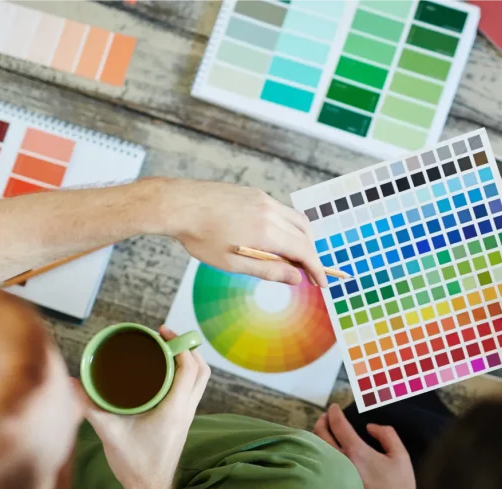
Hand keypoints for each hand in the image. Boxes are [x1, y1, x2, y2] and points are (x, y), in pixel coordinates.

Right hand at [83, 326, 210, 488]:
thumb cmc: (134, 465)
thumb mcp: (109, 434)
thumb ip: (90, 408)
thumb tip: (71, 384)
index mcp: (174, 410)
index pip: (189, 369)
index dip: (180, 346)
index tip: (163, 333)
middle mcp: (186, 411)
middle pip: (202, 371)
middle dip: (188, 349)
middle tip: (165, 336)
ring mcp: (187, 416)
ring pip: (199, 381)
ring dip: (189, 361)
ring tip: (166, 349)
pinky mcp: (183, 421)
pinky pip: (192, 390)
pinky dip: (185, 375)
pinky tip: (164, 373)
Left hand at [148, 179, 325, 286]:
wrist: (179, 204)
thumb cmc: (201, 237)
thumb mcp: (233, 263)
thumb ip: (268, 271)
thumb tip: (295, 278)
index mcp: (267, 231)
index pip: (304, 251)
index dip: (317, 268)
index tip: (323, 282)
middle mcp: (270, 211)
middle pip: (305, 234)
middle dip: (310, 255)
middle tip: (306, 273)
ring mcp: (263, 199)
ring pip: (295, 219)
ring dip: (300, 239)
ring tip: (290, 257)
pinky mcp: (254, 193)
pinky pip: (280, 210)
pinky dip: (286, 226)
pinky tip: (272, 239)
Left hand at [313, 404, 414, 488]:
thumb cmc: (396, 488)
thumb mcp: (400, 456)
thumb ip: (387, 435)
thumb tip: (371, 428)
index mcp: (355, 450)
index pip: (338, 424)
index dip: (334, 412)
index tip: (334, 407)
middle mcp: (338, 460)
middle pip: (320, 434)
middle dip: (321, 421)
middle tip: (325, 417)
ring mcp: (332, 475)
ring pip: (316, 450)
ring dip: (316, 437)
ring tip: (322, 433)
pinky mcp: (330, 488)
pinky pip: (317, 465)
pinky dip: (316, 454)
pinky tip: (322, 455)